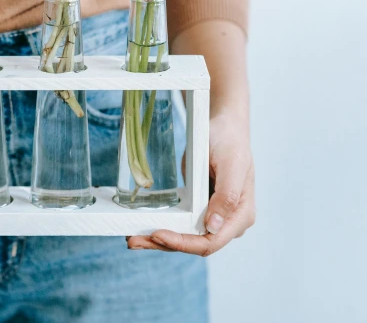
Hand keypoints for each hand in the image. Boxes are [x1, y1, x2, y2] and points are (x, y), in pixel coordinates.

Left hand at [127, 113, 255, 255]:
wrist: (223, 128)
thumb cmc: (230, 143)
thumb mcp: (232, 165)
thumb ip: (227, 196)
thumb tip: (213, 227)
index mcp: (240, 216)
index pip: (210, 242)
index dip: (183, 243)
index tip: (157, 234)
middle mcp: (227, 222)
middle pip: (193, 244)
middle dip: (163, 244)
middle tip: (133, 240)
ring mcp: (211, 216)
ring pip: (184, 237)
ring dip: (158, 240)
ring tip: (132, 238)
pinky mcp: (197, 209)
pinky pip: (179, 223)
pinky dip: (162, 226)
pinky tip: (141, 227)